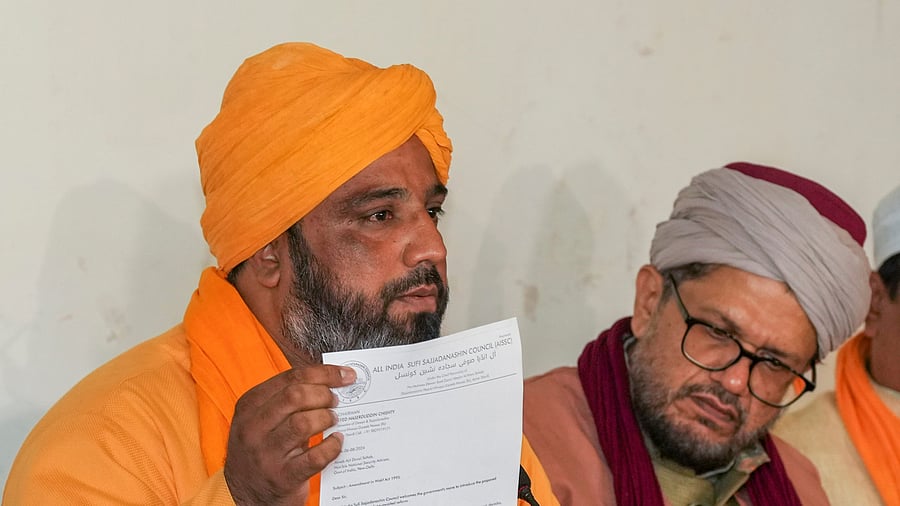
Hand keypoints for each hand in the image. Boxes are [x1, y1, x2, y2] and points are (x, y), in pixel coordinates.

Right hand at [224, 365, 356, 504]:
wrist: (244, 494)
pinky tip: (336, 442)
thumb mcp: (262, 419)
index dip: (323, 373)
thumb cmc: (262, 449)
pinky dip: (332, 446)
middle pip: (296, 396)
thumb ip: (288, 399)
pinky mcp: (283, 477)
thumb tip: (331, 381)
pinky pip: (315, 457)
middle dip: (324, 394)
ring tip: (333, 420)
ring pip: (303, 423)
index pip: (290, 377)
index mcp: (249, 405)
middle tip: (335, 401)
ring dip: (326, 418)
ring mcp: (267, 453)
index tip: (345, 375)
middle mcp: (254, 428)